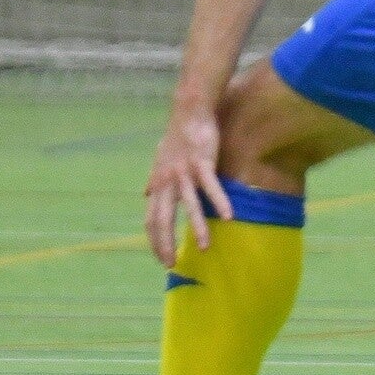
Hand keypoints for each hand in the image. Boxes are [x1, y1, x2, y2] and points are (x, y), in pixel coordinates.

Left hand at [144, 107, 232, 266]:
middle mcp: (167, 181)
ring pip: (190, 205)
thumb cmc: (177, 135)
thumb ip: (154, 179)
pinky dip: (220, 202)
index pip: (151, 220)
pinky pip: (211, 187)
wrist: (188, 110)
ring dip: (197, 227)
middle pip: (163, 219)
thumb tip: (146, 195)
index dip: (155, 241)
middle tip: (172, 263)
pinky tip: (229, 216)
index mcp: (158, 183)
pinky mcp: (202, 162)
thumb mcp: (160, 159)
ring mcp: (184, 172)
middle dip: (165, 243)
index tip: (162, 258)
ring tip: (205, 247)